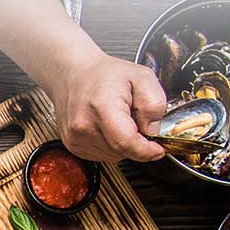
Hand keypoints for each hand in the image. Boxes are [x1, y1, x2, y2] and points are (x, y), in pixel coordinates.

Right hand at [43, 50, 167, 163]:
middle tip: (133, 118)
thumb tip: (152, 131)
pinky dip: (110, 145)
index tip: (157, 149)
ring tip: (117, 119)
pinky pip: (101, 154)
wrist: (73, 73)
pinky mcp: (72, 145)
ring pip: (113, 155)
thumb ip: (154, 103)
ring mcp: (75, 137)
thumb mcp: (142, 76)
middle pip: (122, 151)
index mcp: (101, 106)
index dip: (146, 151)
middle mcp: (84, 125)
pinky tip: (106, 126)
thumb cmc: (104, 74)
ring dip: (122, 143)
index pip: (127, 142)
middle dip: (135, 141)